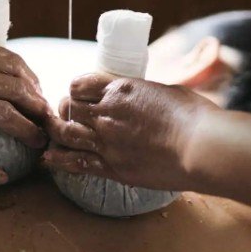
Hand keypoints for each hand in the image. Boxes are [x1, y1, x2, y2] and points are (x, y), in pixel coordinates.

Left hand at [43, 73, 211, 190]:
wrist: (202, 147)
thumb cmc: (193, 116)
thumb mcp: (165, 90)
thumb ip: (144, 93)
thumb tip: (140, 96)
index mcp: (120, 88)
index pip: (80, 84)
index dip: (77, 89)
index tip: (80, 95)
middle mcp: (107, 113)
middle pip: (69, 108)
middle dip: (65, 110)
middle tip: (67, 115)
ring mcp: (107, 142)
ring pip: (65, 134)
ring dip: (57, 132)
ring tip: (55, 134)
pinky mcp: (112, 167)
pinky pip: (75, 163)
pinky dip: (58, 160)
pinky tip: (48, 160)